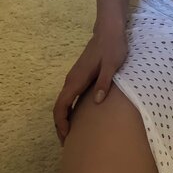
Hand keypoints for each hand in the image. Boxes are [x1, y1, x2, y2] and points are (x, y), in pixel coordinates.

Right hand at [53, 25, 128, 144]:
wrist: (109, 30)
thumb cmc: (113, 46)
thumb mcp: (112, 65)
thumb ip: (104, 82)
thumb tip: (96, 102)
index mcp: (77, 79)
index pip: (61, 105)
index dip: (61, 123)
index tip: (66, 137)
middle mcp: (71, 80)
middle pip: (59, 106)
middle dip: (61, 125)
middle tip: (67, 142)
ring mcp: (75, 77)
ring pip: (64, 102)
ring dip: (65, 118)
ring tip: (73, 134)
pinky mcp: (80, 76)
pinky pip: (70, 97)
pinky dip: (70, 109)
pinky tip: (79, 117)